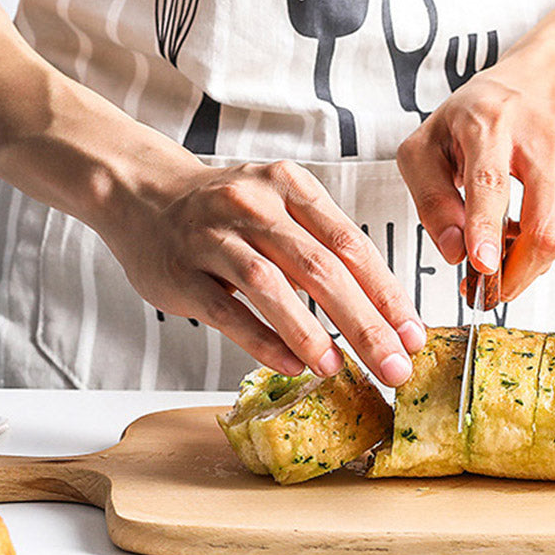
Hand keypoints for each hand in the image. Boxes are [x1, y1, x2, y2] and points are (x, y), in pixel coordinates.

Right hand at [97, 157, 425, 384]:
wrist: (140, 191)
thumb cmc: (221, 207)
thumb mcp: (276, 202)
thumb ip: (319, 242)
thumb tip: (380, 306)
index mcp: (289, 185)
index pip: (350, 243)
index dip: (387, 292)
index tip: (414, 332)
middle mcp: (253, 204)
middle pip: (320, 267)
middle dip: (365, 322)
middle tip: (394, 364)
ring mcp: (213, 236)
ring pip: (272, 286)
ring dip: (312, 332)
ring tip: (340, 369)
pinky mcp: (181, 271)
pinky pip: (227, 311)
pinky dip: (263, 340)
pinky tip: (293, 364)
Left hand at [396, 36, 554, 299]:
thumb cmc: (483, 109)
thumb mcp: (432, 140)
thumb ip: (431, 197)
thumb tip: (453, 252)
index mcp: (491, 122)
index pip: (490, 181)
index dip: (484, 227)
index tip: (479, 263)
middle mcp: (542, 139)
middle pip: (542, 224)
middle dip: (514, 272)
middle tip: (484, 294)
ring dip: (523, 263)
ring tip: (496, 253)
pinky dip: (538, 241)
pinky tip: (521, 222)